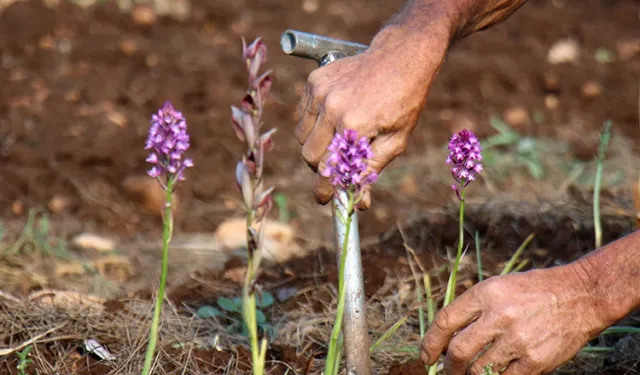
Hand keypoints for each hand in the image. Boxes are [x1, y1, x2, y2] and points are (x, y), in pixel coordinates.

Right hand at [295, 22, 451, 209]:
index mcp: (354, 125)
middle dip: (321, 166)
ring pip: (302, 136)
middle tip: (337, 165)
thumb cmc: (404, 101)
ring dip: (316, 145)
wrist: (400, 57)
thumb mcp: (396, 140)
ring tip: (338, 138)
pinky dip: (312, 124)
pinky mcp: (314, 81)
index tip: (324, 200)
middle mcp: (332, 107)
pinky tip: (332, 119)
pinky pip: (302, 115)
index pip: (329, 168)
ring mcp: (320, 92)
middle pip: (309, 155)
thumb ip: (372, 171)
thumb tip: (360, 203)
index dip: (325, 188)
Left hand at [420, 264, 611, 374]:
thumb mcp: (499, 286)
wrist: (581, 295)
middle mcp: (499, 315)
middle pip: (458, 350)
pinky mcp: (535, 360)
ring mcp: (518, 339)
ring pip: (479, 370)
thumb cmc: (535, 290)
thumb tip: (446, 336)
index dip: (430, 342)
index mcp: (486, 293)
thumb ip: (474, 308)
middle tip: (447, 371)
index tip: (426, 355)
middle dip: (448, 366)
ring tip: (470, 374)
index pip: (445, 321)